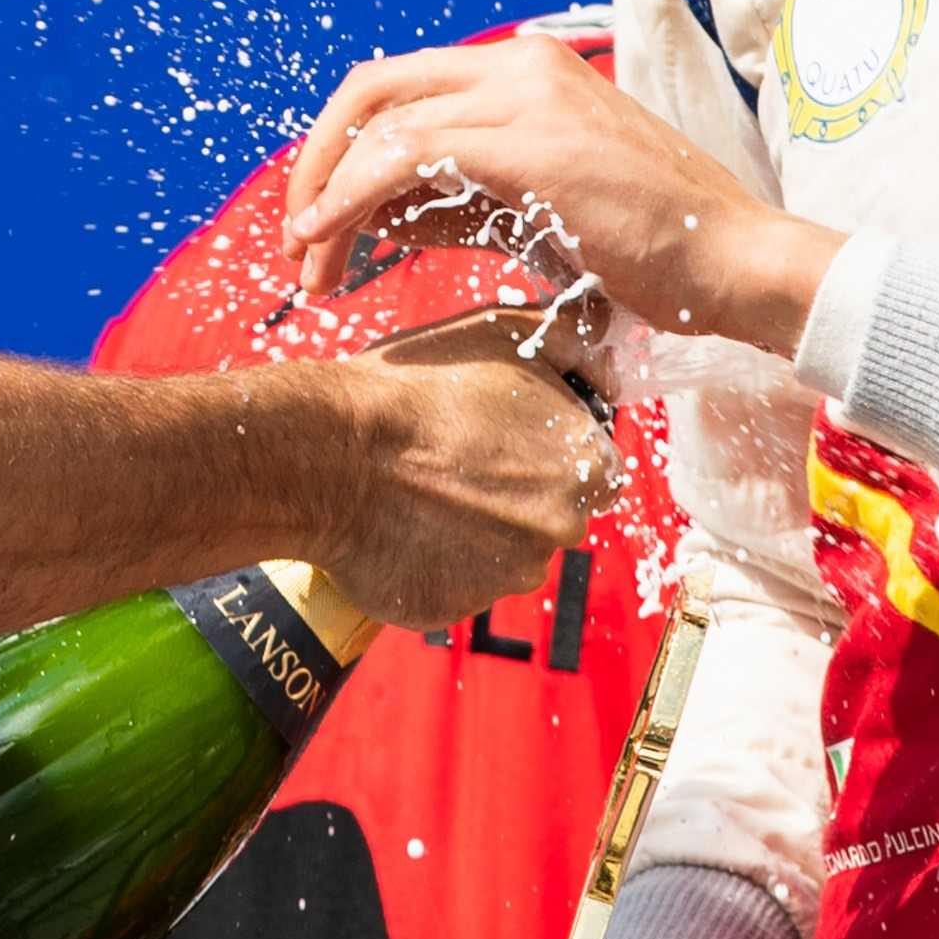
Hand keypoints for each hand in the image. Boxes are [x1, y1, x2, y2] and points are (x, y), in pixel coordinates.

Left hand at [286, 36, 839, 352]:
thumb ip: (457, 201)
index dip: (340, 145)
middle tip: (294, 238)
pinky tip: (327, 241)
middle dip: (316, 163)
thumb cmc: (652, 246)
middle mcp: (522, 65)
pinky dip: (351, 199)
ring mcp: (526, 98)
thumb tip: (379, 213)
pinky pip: (405, 158)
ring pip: (381, 126)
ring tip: (308, 267)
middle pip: (372, 90)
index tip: (316, 213)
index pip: (400, 85)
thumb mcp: (538, 211)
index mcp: (527, 69)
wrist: (736, 263)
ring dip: (326, 198)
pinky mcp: (529, 145)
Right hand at [308, 344, 609, 637]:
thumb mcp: (503, 332)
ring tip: (424, 489)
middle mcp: (559, 529)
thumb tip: (606, 331)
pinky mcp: (455, 607)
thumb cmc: (418, 390)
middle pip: (553, 515)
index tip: (509, 436)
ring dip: (477, 528)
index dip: (553, 450)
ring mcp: (507, 576)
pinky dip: (437, 559)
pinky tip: (404, 522)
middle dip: (516, 492)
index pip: (598, 470)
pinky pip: (456, 583)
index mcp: (585, 466)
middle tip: (458, 458)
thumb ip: (573, 335)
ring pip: (506, 553)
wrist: (333, 452)